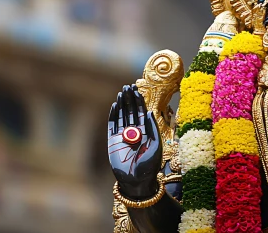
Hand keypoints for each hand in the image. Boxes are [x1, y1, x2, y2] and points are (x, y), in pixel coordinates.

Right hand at [108, 84, 163, 199]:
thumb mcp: (156, 145)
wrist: (136, 181)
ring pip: (121, 116)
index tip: (137, 90)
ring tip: (121, 93)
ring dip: (121, 104)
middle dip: (130, 99)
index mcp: (145, 132)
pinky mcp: (113, 142)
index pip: (141, 113)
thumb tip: (148, 112)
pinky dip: (113, 115)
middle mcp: (134, 132)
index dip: (139, 102)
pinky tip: (114, 105)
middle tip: (128, 87)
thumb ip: (152, 129)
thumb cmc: (150, 166)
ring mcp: (123, 136)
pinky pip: (112, 126)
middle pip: (131, 112)